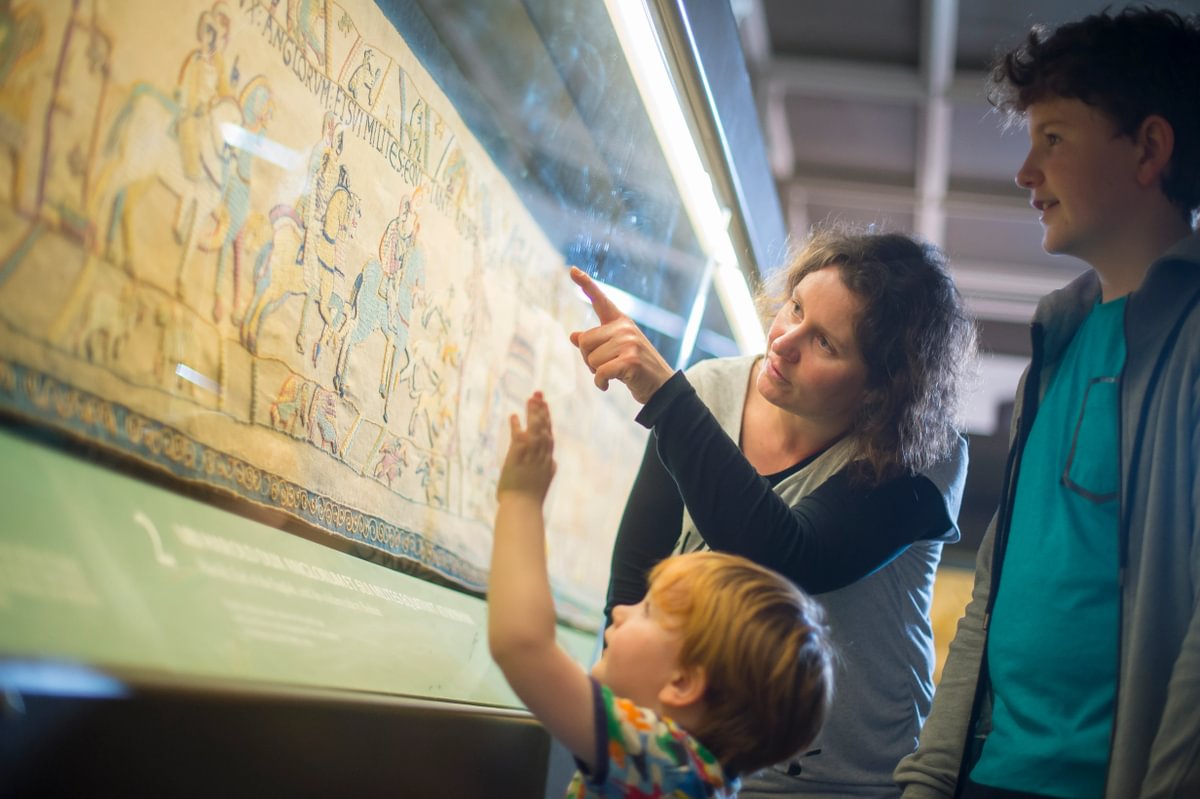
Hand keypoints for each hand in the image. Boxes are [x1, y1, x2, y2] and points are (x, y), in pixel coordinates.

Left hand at [497, 392, 555, 500]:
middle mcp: (542, 456)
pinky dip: (517, 425)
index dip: (548, 420)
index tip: (545, 407)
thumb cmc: (530, 500)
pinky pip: (519, 435)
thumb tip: (554, 464)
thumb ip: (550, 470)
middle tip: (539, 394)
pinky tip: (514, 415)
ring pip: (536, 428)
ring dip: (534, 412)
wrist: (523, 508)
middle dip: (542, 410)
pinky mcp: (518, 455)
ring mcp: (531, 455)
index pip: (549, 436)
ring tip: (531, 398)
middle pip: (545, 428)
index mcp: (549, 462)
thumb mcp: (544, 482)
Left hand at [568, 267, 674, 403]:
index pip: (600, 300)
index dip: (586, 284)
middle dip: (589, 359)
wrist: (661, 387)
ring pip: (591, 359)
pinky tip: (607, 386)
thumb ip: (595, 342)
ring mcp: (629, 343)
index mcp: (621, 322)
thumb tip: (573, 336)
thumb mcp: (615, 351)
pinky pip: (599, 372)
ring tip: (615, 374)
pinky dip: (600, 383)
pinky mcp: (631, 360)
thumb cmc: (636, 368)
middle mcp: (625, 328)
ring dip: (597, 372)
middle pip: (585, 342)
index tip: (572, 270)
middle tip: (606, 366)